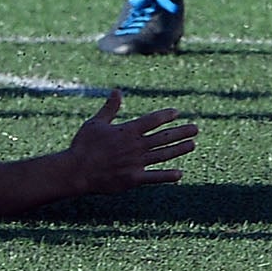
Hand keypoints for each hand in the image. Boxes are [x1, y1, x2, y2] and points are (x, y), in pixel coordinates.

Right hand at [62, 91, 197, 194]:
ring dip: (179, 150)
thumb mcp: (96, 123)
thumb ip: (110, 108)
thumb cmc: (83, 146)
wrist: (76, 172)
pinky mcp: (133, 179)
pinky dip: (167, 176)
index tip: (176, 113)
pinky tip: (180, 174)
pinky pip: (154, 178)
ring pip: (163, 155)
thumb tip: (117, 91)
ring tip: (192, 144)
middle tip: (196, 128)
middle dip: (181, 132)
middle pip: (163, 137)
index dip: (165, 116)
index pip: (152, 121)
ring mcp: (136, 163)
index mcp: (127, 131)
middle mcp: (135, 146)